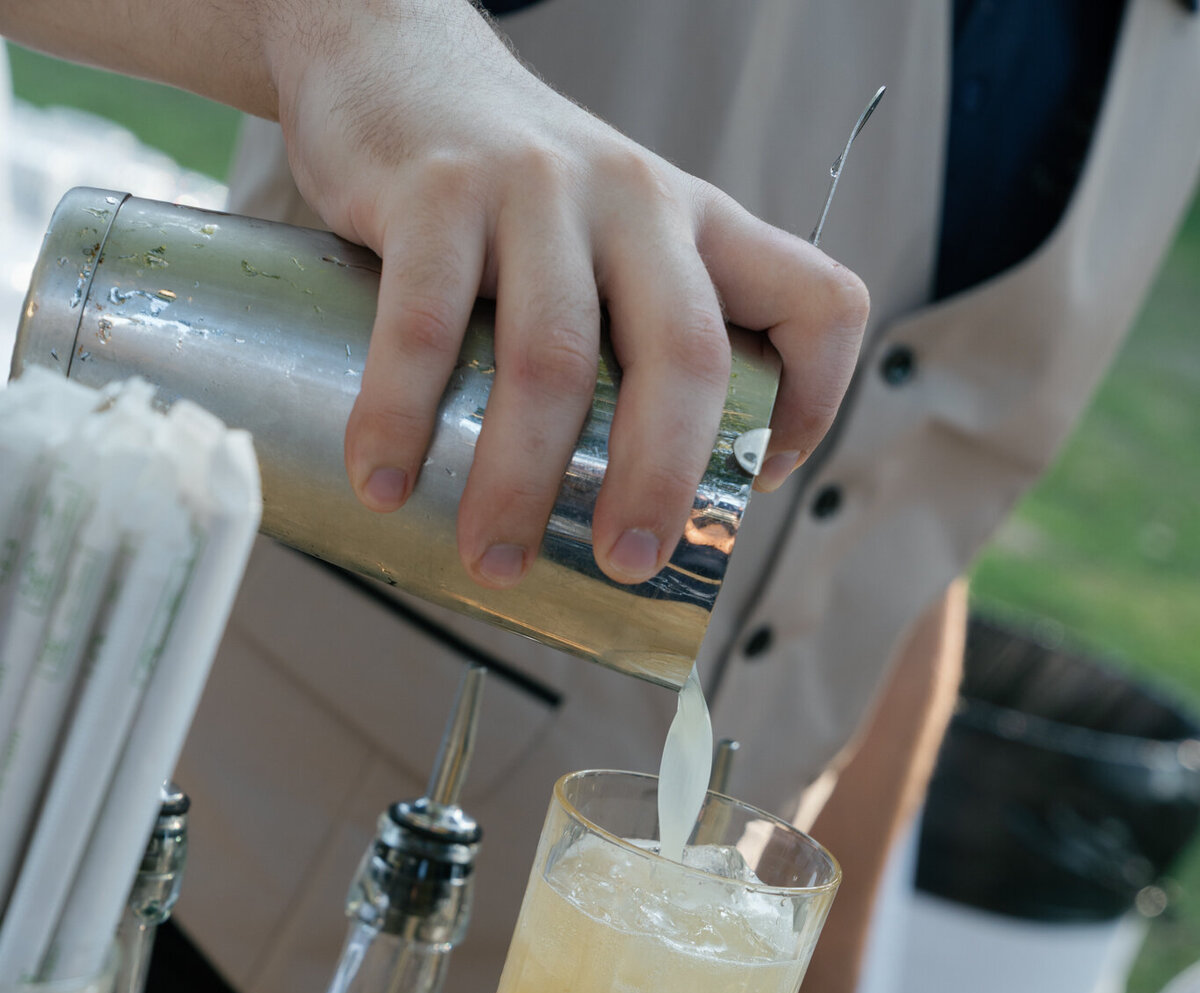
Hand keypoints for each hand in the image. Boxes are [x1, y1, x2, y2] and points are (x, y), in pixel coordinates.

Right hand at [269, 0, 869, 588]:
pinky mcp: (436, 188)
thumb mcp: (608, 244)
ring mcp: (538, 189)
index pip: (818, 300)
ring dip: (521, 482)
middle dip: (660, 482)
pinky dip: (400, 417)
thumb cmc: (506, 194)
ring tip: (493, 559)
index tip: (753, 481)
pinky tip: (385, 480)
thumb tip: (608, 509)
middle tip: (624, 565)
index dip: (815, 403)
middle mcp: (639, 201)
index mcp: (698, 228)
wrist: (394, 55)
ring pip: (555, 358)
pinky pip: (424, 324)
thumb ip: (628, 344)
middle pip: (686, 356)